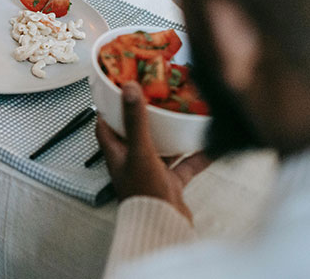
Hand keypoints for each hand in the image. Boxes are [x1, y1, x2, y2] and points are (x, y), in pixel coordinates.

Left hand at [95, 82, 210, 221]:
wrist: (163, 228)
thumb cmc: (144, 194)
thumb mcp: (140, 151)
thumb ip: (136, 121)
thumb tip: (128, 88)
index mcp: (116, 153)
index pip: (105, 125)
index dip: (109, 107)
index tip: (119, 88)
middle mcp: (131, 161)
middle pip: (134, 133)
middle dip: (145, 115)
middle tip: (157, 97)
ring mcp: (151, 172)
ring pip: (161, 147)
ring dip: (170, 133)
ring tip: (182, 114)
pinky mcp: (170, 183)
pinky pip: (184, 165)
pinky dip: (196, 155)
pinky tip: (210, 145)